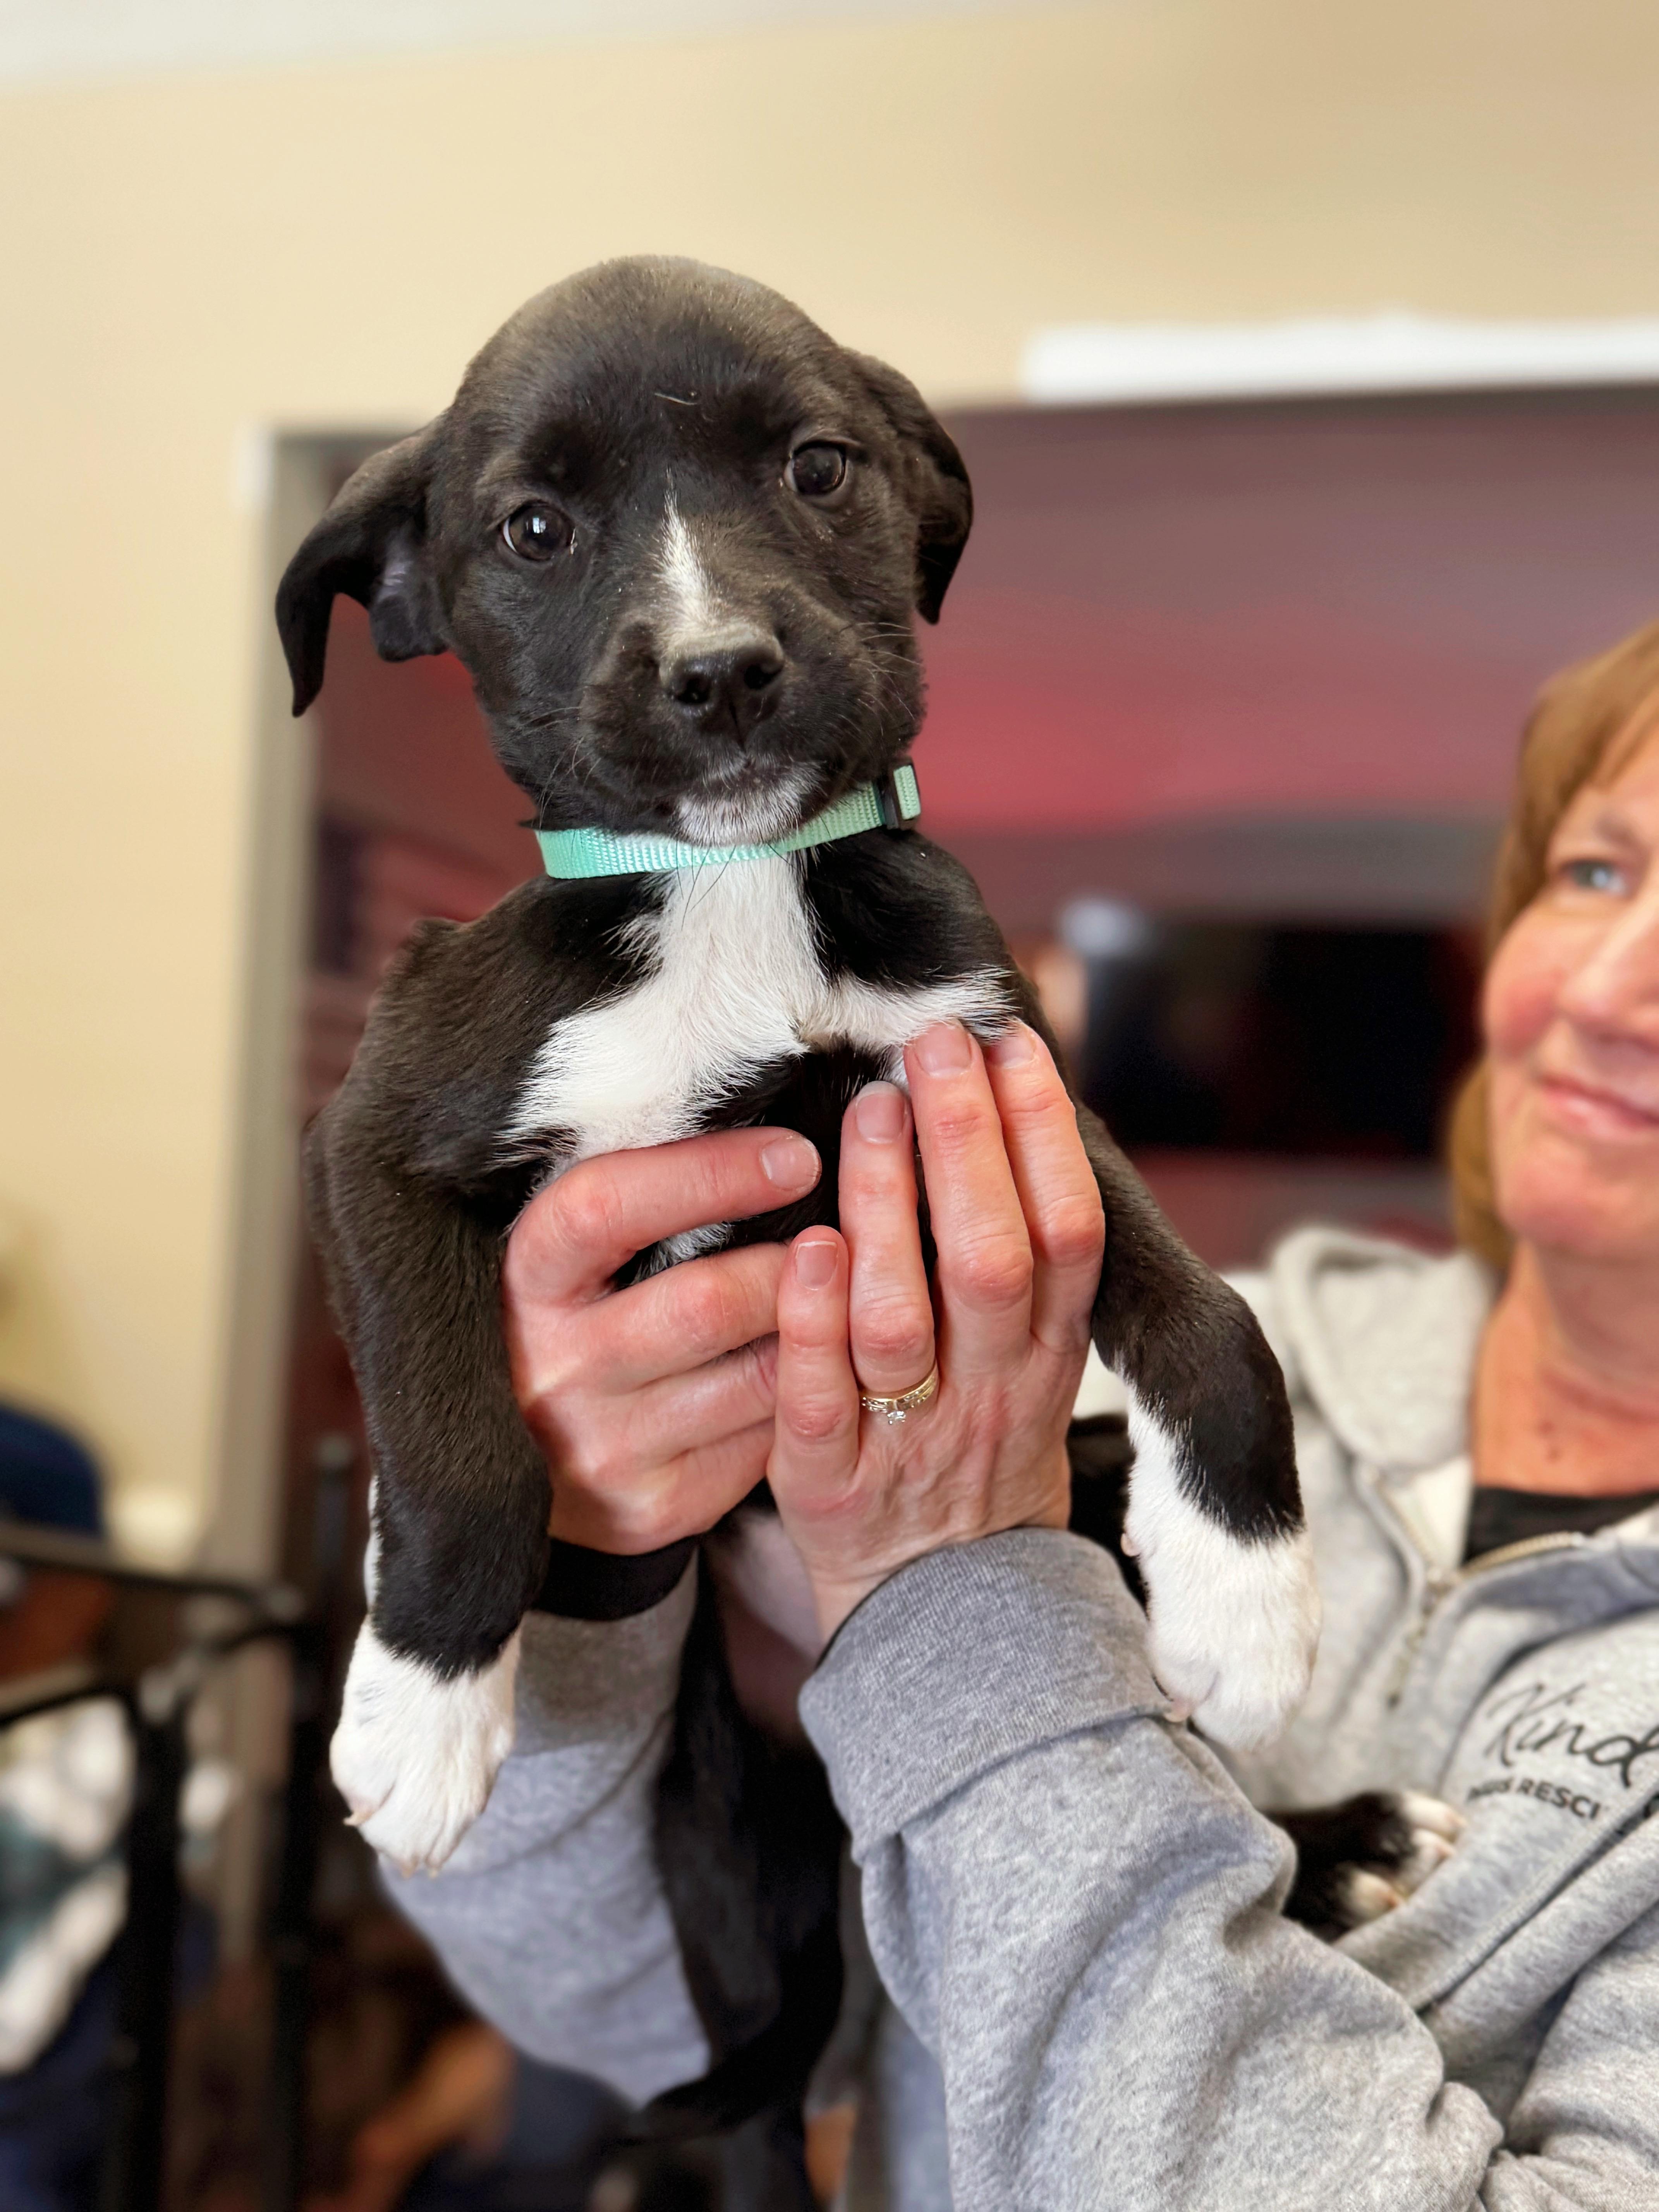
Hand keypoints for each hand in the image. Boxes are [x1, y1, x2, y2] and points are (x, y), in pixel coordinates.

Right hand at [502, 1127, 820, 1551]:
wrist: (538, 1465)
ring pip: (756, 1379)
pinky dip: (809, 1400)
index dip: (708, 1175)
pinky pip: (768, 1444)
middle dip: (795, 1265)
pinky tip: (827, 1374)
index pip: (607, 1207)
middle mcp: (554, 1366)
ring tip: (858, 1298)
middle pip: (703, 1301)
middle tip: (854, 1236)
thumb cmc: (590, 1319)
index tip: (797, 1154)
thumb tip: (782, 1131)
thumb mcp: (590, 1253)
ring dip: (822, 1334)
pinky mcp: (654, 1506)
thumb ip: (655, 1199)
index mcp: (529, 1278)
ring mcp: (603, 1445)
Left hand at [769, 1021, 1103, 1633]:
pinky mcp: (825, 1482)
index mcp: (1048, 1358)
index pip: (1066, 1234)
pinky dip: (813, 1320)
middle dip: (968, 1142)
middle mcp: (990, 1393)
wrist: (949, 1618)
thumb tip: (1011, 1112)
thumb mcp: (1035, 1365)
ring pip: (901, 1319)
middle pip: (992, 1259)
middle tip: (933, 1041)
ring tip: (870, 1110)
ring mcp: (907, 1439)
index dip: (1044, 1138)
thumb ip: (1026, 1262)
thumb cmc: (979, 1451)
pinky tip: (807, 1243)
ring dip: (888, 1207)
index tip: (1010, 1045)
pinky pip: (818, 1397)